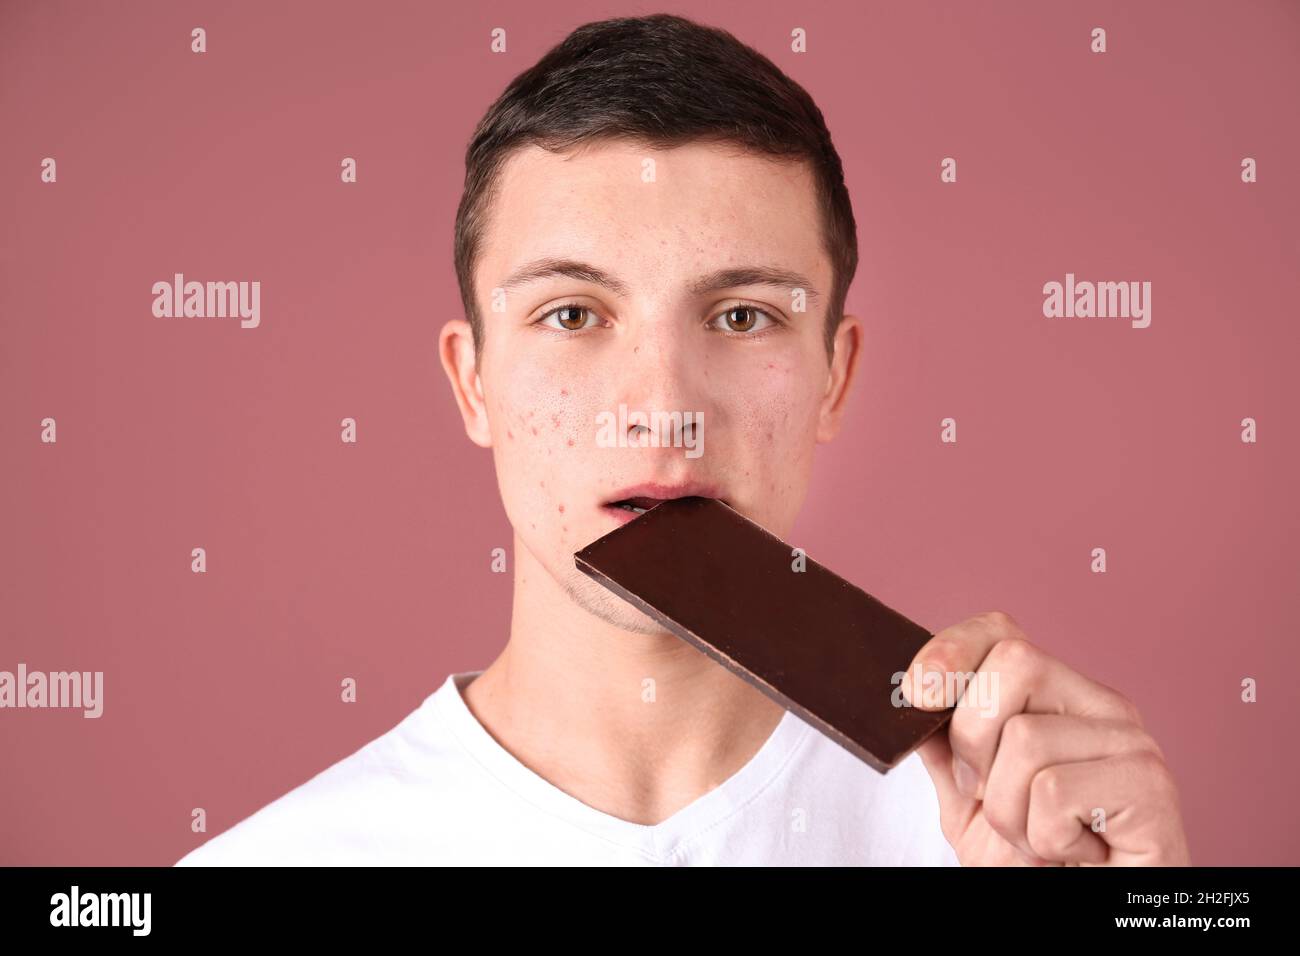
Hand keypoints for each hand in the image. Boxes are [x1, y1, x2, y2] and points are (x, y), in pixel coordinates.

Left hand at [901, 611, 1190, 865]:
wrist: (1083, 915)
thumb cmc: (1033, 862)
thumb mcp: (968, 799)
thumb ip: (944, 745)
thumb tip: (909, 691)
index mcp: (1059, 699)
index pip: (1002, 632)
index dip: (952, 651)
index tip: (916, 694)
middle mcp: (1103, 708)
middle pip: (1013, 664)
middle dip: (975, 741)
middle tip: (994, 799)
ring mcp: (1133, 743)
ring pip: (1026, 738)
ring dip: (1008, 811)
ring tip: (1038, 838)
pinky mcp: (1150, 786)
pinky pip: (1054, 790)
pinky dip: (1042, 836)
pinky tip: (1071, 851)